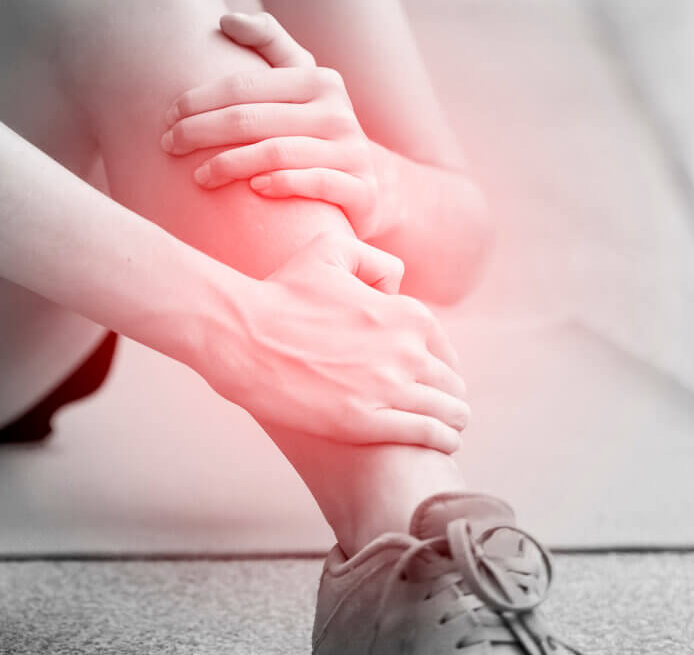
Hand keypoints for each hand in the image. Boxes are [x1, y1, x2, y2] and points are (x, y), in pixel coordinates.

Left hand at [161, 11, 386, 239]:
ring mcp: (351, 151)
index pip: (244, 86)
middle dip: (200, 131)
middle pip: (251, 119)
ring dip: (228, 164)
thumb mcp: (298, 79)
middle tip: (167, 145)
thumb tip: (225, 19)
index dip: (198, 100)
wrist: (366, 183)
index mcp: (318, 80)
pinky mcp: (361, 190)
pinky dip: (281, 184)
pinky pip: (314, 183)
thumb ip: (267, 41)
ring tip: (196, 176)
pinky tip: (253, 190)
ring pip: (276, 152)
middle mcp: (337, 112)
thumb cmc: (313, 126)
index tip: (165, 117)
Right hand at [199, 233, 467, 452]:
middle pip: (449, 382)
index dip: (441, 364)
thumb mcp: (328, 251)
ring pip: (446, 411)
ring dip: (453, 420)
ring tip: (450, 429)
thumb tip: (396, 286)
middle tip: (446, 408)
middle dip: (450, 395)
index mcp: (403, 313)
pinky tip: (444, 443)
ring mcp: (386, 388)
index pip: (443, 348)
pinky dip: (441, 439)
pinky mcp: (364, 421)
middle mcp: (404, 351)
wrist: (241, 334)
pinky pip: (425, 434)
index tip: (435, 377)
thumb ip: (373, 260)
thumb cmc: (279, 292)